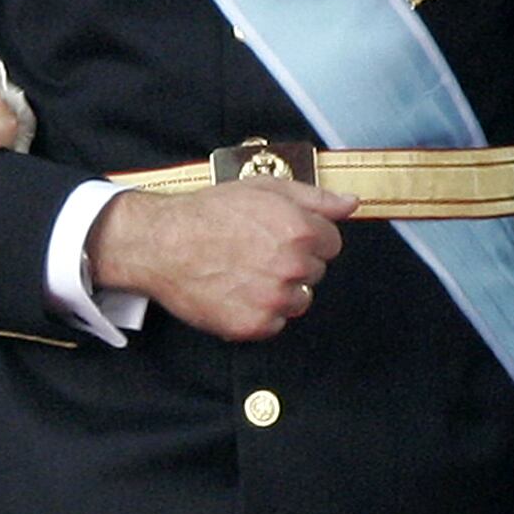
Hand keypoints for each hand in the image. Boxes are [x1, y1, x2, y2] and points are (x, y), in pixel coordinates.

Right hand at [85, 178, 345, 341]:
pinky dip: (259, 313)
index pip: (331, 244)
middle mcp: (292, 267)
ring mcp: (273, 299)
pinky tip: (236, 292)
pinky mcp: (254, 325)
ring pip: (298, 301)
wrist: (163, 243)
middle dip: (293, 263)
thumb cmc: (209, 213)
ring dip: (279, 291)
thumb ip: (315, 198)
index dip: (306, 238)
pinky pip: (275, 324)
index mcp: (300, 231)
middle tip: (256, 252)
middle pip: (315, 273)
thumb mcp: (265, 188)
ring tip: (245, 272)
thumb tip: (351, 204)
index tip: (279, 236)